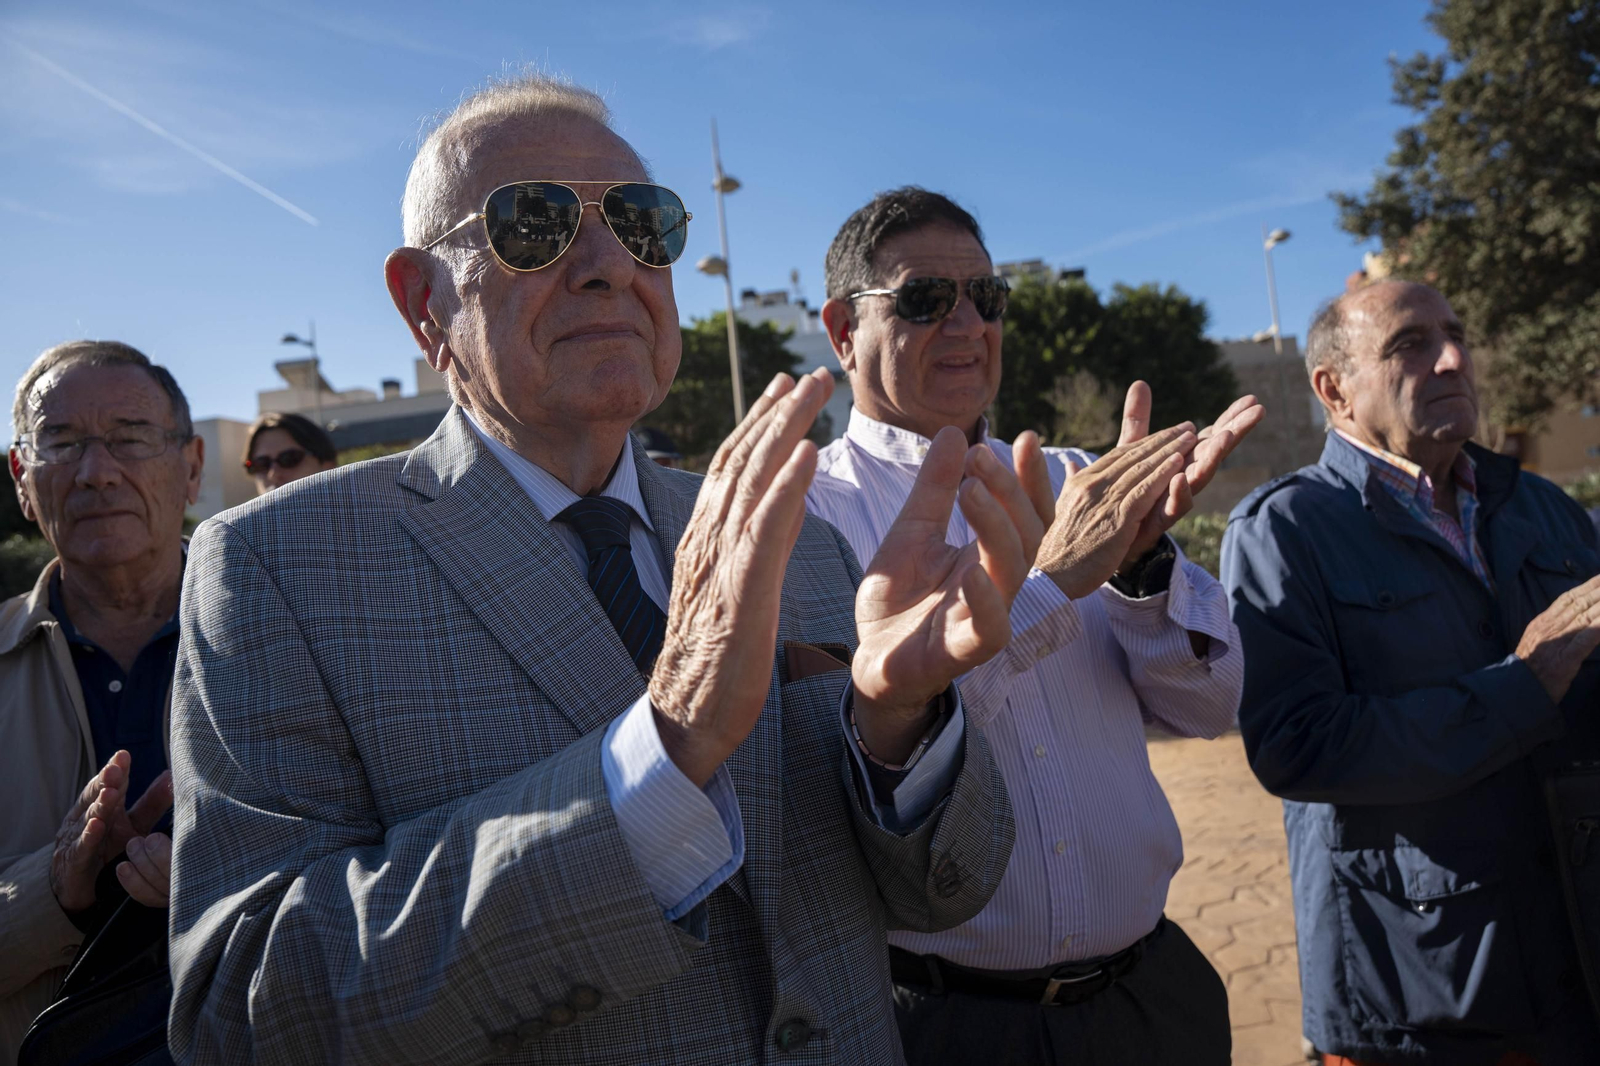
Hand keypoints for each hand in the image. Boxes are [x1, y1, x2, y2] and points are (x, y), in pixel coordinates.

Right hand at [51, 752, 172, 912]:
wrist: (79, 888)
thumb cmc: (109, 851)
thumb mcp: (133, 827)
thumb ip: (151, 804)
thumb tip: (173, 776)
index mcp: (102, 806)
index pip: (109, 785)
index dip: (116, 770)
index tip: (123, 755)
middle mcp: (86, 818)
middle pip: (96, 797)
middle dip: (106, 782)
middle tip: (116, 768)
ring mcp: (76, 838)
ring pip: (88, 819)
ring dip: (99, 805)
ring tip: (110, 792)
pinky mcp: (73, 861)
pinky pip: (82, 847)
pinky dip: (88, 836)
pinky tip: (96, 826)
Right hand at [649, 368, 833, 786]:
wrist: (687, 714)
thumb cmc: (715, 659)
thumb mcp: (741, 586)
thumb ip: (761, 541)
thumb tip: (789, 499)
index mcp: (707, 538)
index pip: (733, 466)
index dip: (760, 422)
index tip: (787, 386)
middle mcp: (708, 539)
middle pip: (743, 459)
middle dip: (779, 411)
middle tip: (813, 373)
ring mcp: (720, 561)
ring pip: (752, 480)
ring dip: (786, 429)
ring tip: (814, 392)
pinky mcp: (739, 590)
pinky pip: (764, 528)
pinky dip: (785, 485)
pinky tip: (808, 453)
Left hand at [850, 428, 1046, 760]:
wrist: (868, 657)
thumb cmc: (898, 599)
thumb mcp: (911, 531)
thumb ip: (934, 488)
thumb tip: (954, 432)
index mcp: (989, 555)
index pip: (1027, 513)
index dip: (1030, 479)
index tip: (1025, 437)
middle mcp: (997, 583)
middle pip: (1026, 534)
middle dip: (1008, 492)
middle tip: (981, 456)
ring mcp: (985, 617)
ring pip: (1012, 571)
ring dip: (996, 528)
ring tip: (971, 490)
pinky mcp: (964, 651)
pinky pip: (990, 628)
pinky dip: (985, 599)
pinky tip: (971, 571)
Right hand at [1036, 419, 1197, 599]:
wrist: (1053, 577)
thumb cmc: (1060, 548)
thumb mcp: (1063, 508)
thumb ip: (1072, 483)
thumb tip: (1071, 463)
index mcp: (1081, 482)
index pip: (1118, 455)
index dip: (1145, 442)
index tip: (1167, 432)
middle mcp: (1092, 485)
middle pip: (1133, 456)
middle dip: (1163, 439)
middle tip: (1187, 427)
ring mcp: (1104, 501)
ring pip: (1142, 469)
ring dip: (1169, 451)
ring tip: (1191, 438)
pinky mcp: (1118, 520)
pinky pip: (1144, 491)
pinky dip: (1163, 475)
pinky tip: (1179, 463)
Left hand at [1115, 383, 1265, 560]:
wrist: (1109, 534)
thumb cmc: (1127, 489)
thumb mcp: (1131, 449)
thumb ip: (1138, 420)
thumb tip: (1140, 382)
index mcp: (1181, 460)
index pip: (1211, 436)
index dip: (1230, 418)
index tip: (1251, 399)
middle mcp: (1183, 477)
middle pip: (1214, 452)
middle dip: (1235, 431)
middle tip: (1257, 411)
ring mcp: (1173, 498)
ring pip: (1199, 477)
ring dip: (1213, 457)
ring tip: (1227, 437)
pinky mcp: (1157, 518)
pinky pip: (1171, 506)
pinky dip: (1177, 492)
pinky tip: (1180, 478)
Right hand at [1515, 573, 1599, 702]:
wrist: (1516, 689)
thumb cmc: (1529, 668)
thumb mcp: (1536, 640)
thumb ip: (1552, 626)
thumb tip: (1572, 615)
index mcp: (1542, 622)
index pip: (1568, 598)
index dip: (1588, 585)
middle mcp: (1549, 627)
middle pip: (1579, 603)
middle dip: (1599, 590)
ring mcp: (1557, 642)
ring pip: (1585, 616)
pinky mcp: (1566, 659)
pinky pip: (1586, 639)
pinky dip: (1599, 627)